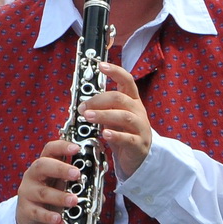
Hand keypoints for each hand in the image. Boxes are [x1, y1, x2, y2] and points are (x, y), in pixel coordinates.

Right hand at [14, 139, 83, 223]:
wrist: (30, 217)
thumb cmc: (50, 197)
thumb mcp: (62, 185)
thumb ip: (79, 184)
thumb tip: (100, 192)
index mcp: (45, 165)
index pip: (50, 149)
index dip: (62, 147)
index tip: (77, 148)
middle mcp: (34, 175)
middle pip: (42, 165)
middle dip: (61, 168)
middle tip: (77, 174)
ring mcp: (28, 192)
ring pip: (42, 192)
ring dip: (60, 196)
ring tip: (74, 201)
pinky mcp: (26, 210)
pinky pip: (37, 212)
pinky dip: (49, 216)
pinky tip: (59, 219)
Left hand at [80, 64, 152, 178]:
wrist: (137, 158)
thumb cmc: (123, 134)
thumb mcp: (113, 117)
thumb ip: (102, 108)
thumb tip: (82, 103)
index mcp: (132, 101)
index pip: (127, 80)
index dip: (115, 71)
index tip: (101, 65)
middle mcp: (138, 111)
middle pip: (120, 98)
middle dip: (98, 100)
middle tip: (83, 107)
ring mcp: (141, 128)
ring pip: (124, 117)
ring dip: (103, 115)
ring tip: (88, 117)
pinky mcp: (139, 144)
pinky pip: (128, 138)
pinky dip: (115, 135)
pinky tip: (104, 134)